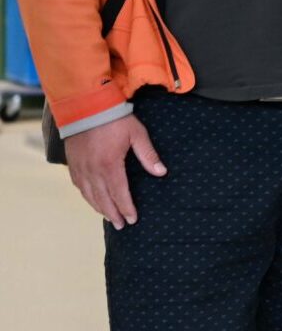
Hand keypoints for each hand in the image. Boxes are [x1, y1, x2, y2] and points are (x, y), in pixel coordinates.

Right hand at [64, 114, 166, 228]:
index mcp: (109, 165)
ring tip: (109, 217)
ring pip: (89, 194)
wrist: (85, 105)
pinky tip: (91, 200)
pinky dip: (86, 196)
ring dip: (99, 208)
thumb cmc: (114, 118)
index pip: (119, 193)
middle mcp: (92, 170)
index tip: (132, 219)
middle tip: (122, 225)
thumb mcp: (136, 134)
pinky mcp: (72, 163)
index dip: (126, 208)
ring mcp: (80, 167)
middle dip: (113, 213)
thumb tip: (161, 173)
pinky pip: (78, 185)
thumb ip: (148, 155)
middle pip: (103, 198)